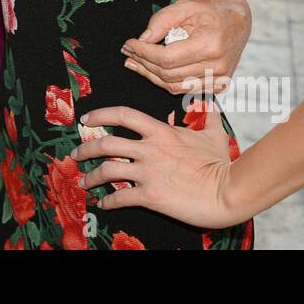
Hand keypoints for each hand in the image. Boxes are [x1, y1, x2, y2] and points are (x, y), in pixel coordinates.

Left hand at [73, 104, 244, 228]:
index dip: (100, 114)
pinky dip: (108, 201)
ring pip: (107, 171)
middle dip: (85, 149)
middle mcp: (149, 150)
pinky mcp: (150, 196)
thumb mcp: (213, 133)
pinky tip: (104, 204)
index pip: (123, 115)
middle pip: (106, 144)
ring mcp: (148, 173)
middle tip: (76, 154)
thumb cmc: (222, 163)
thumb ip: (207, 114)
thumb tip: (210, 99)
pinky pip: (120, 198)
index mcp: (161, 131)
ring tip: (83, 181)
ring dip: (90, 177)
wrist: (228, 191)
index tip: (86, 119)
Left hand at [122, 0, 251, 93]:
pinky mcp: (219, 85)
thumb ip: (162, 21)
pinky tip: (153, 70)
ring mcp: (220, 79)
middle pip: (169, 75)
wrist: (239, 18)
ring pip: (175, 87)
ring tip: (134, 63)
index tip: (129, 44)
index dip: (144, 53)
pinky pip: (185, 90)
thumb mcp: (185, 6)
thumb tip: (141, 40)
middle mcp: (218, 67)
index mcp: (211, 45)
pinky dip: (167, 82)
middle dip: (144, 64)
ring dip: (151, 76)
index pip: (167, 58)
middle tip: (128, 53)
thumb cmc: (211, 9)